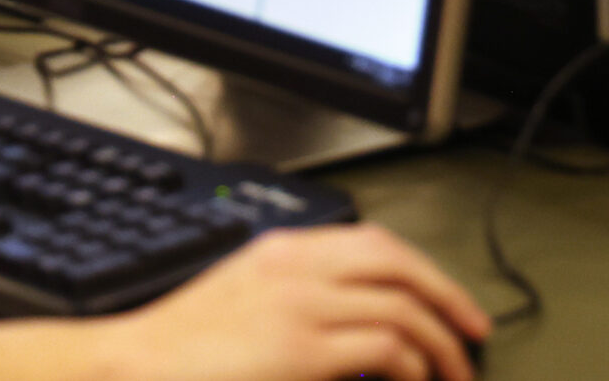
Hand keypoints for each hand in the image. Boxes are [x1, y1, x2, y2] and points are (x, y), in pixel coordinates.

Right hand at [97, 225, 490, 380]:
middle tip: (475, 332)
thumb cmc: (180, 350)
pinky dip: (412, 366)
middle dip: (448, 296)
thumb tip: (350, 323)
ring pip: (403, 305)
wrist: (133, 367)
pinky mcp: (303, 346)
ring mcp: (302, 303)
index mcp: (282, 249)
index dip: (422, 268)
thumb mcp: (242, 303)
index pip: (373, 239)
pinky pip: (386, 344)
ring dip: (440, 343)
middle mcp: (297, 266)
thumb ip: (293, 298)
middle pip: (399, 262)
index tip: (447, 299)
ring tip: (454, 374)